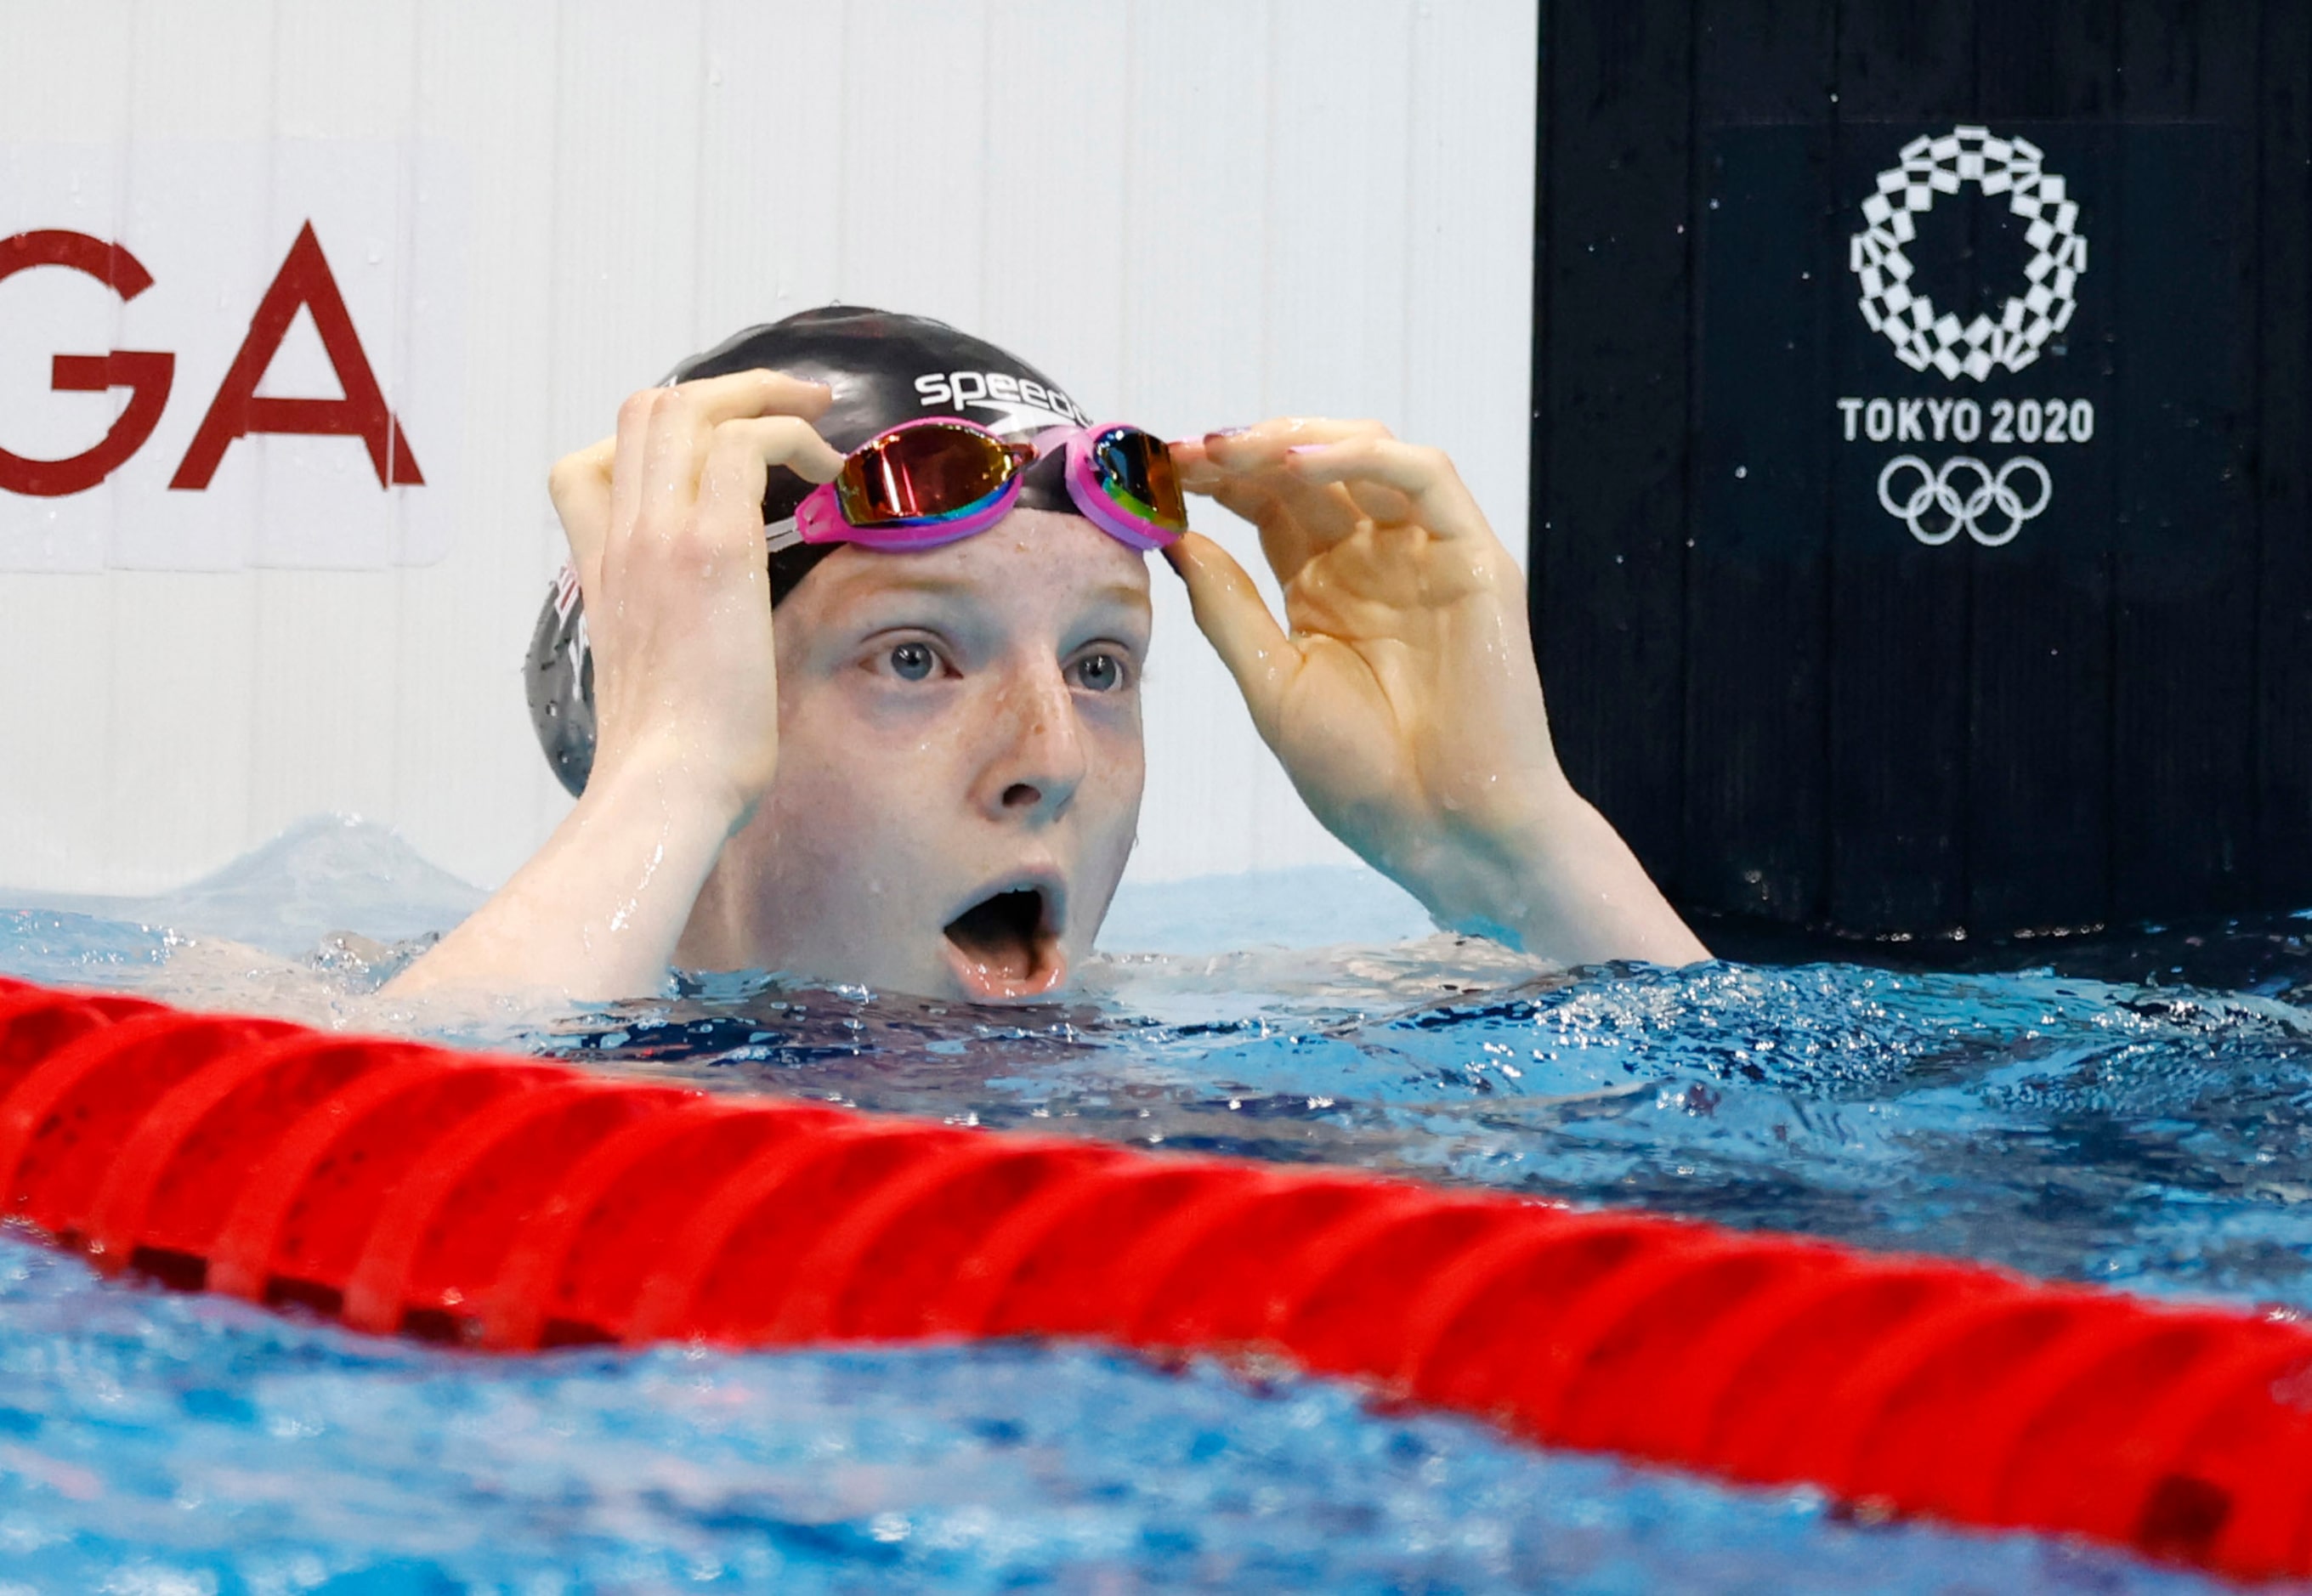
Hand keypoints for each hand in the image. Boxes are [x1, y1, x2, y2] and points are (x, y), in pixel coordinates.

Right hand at [548, 370, 843, 821]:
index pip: (586, 468)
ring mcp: (661, 537)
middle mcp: (623, 541)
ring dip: (764, 397)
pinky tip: (832, 474)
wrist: (665, 789)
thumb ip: (671, 642)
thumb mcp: (655, 685)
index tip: (712, 461)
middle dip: (725, 391)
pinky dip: (793, 437)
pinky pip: (747, 443)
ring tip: (819, 419)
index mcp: (603, 574)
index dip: (650, 444)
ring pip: (690, 407)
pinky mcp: (714, 549)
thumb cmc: (674, 763)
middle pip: (646, 410)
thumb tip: (716, 646)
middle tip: (790, 406)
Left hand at [1168, 418, 1704, 965]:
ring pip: (1366, 453)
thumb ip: (1227, 609)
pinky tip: (1294, 465)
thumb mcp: (1273, 687)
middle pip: (1306, 472)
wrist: (1449, 835)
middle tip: (1180, 454)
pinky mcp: (1475, 557)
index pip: (1265, 505)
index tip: (1152, 471)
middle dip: (1239, 453)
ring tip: (1228, 452)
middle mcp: (1374, 562)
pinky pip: (1425, 476)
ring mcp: (1426, 555)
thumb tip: (1172, 538)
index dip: (1212, 479)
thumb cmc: (1364, 779)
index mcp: (1323, 591)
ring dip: (1293, 440)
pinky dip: (1360, 456)